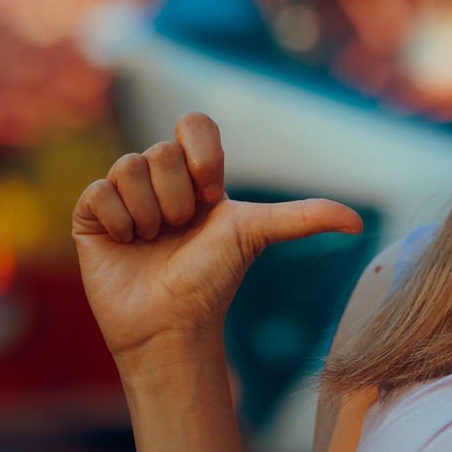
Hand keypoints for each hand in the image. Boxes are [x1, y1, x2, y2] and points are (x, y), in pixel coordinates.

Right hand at [72, 112, 363, 365]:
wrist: (171, 327)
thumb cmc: (214, 282)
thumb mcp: (256, 237)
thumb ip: (304, 218)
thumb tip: (360, 222)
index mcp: (196, 175)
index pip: (194, 124)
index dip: (201, 156)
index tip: (212, 195)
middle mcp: (159, 178)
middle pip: (161, 152)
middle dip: (177, 200)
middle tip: (178, 233)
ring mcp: (122, 194)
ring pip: (128, 168)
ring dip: (147, 214)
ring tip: (152, 242)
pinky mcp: (90, 214)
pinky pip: (98, 191)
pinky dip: (117, 222)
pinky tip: (125, 245)